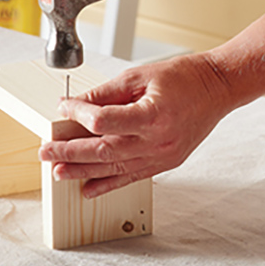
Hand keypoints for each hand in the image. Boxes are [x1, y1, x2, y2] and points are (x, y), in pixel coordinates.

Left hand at [38, 54, 233, 198]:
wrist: (218, 89)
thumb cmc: (185, 77)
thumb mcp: (140, 76)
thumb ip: (106, 93)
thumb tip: (76, 104)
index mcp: (152, 115)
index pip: (103, 121)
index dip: (78, 114)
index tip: (63, 107)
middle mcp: (157, 141)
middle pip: (103, 151)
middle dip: (70, 153)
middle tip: (46, 152)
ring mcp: (163, 155)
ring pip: (114, 169)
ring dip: (83, 172)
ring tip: (57, 173)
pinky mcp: (166, 162)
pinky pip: (132, 177)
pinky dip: (108, 184)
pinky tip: (88, 189)